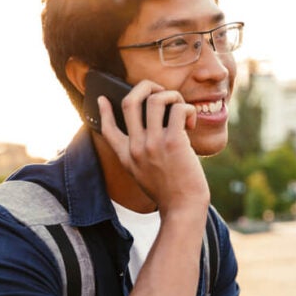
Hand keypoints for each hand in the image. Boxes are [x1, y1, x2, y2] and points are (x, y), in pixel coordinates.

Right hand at [97, 80, 209, 215]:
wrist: (183, 208)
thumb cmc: (170, 191)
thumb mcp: (144, 175)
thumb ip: (140, 155)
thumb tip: (149, 130)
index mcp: (126, 156)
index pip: (107, 129)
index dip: (103, 111)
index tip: (103, 98)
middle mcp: (136, 147)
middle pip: (130, 102)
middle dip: (146, 86)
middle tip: (160, 90)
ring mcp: (153, 144)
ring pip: (156, 99)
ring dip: (172, 96)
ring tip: (181, 108)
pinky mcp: (174, 142)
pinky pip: (178, 109)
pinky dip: (187, 109)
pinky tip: (191, 122)